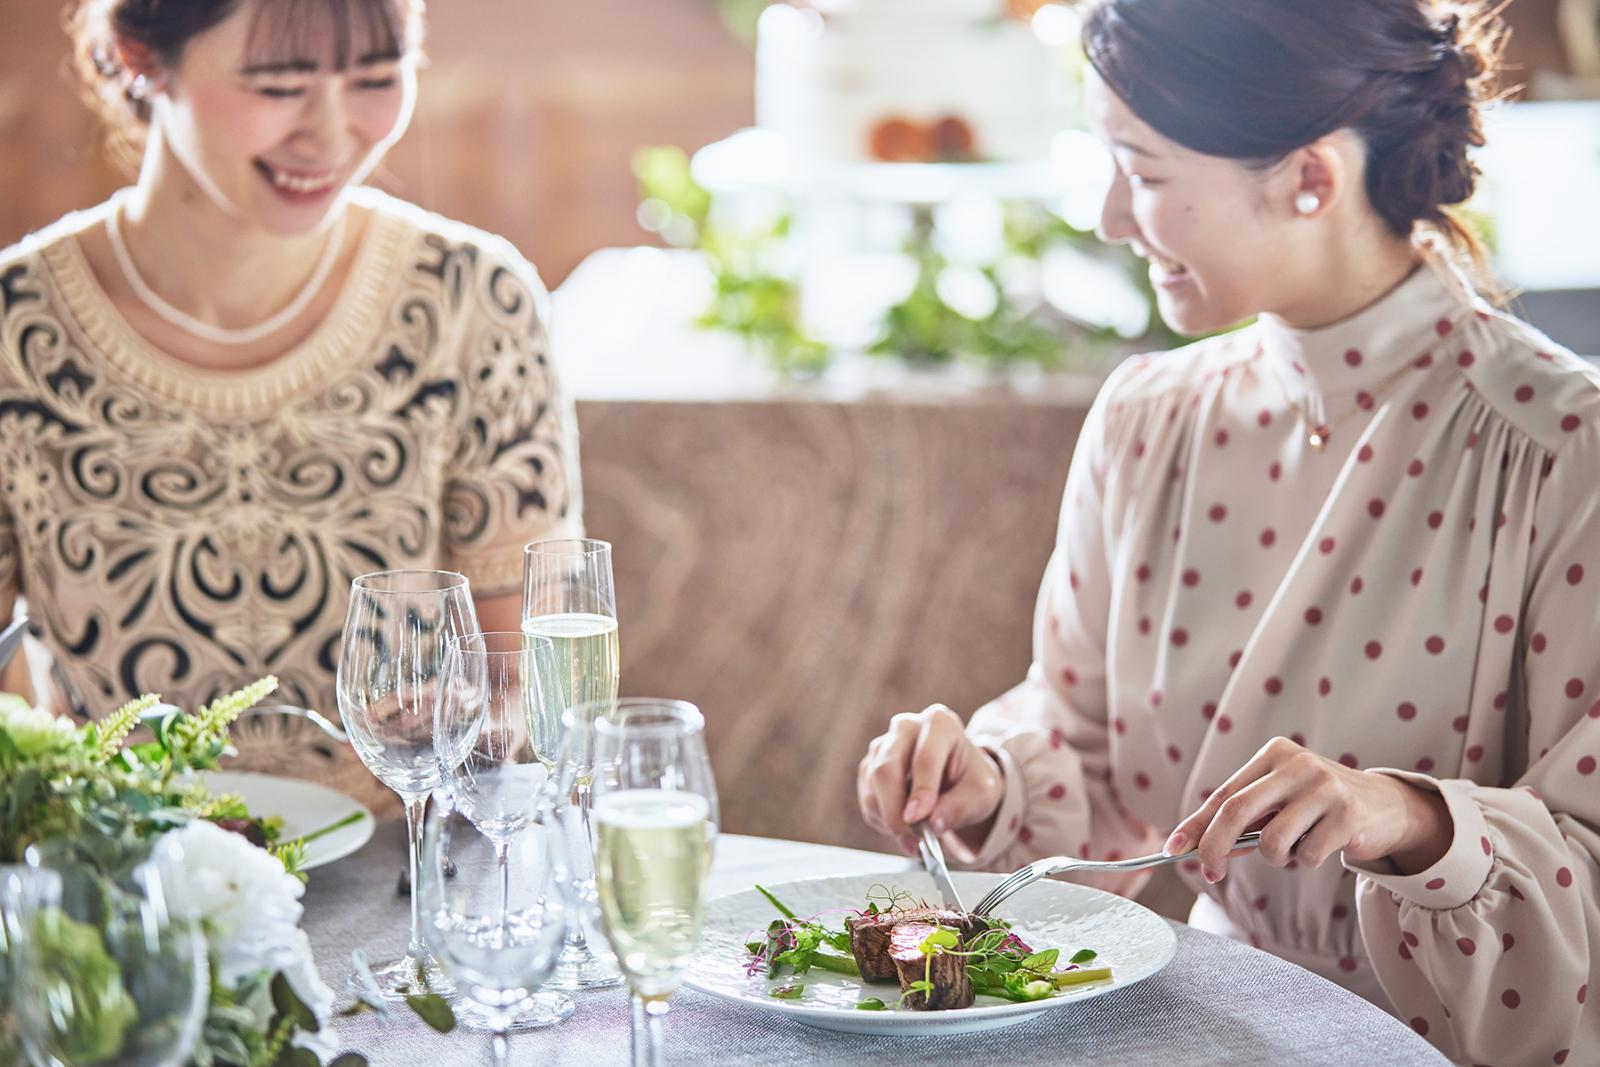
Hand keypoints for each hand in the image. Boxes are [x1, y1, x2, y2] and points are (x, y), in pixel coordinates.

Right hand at [857, 704, 1004, 855]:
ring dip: (890, 821)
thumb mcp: (982, 794)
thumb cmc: (971, 779)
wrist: (958, 779)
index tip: (918, 819)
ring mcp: (883, 745)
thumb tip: (932, 825)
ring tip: (916, 840)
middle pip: (887, 769)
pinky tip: (905, 826)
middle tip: (912, 843)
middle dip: (895, 812)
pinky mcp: (869, 766)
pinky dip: (883, 820)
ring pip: (873, 787)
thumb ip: (960, 807)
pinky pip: (868, 799)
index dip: (921, 790)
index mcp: (939, 723)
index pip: (925, 757)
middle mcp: (906, 727)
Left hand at [1165, 737, 1453, 882]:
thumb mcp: (1279, 803)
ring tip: (1295, 847)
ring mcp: (1324, 787)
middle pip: (1237, 811)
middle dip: (1216, 846)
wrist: (1383, 806)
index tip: (1173, 849)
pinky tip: (1323, 845)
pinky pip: (1306, 856)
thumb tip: (1197, 848)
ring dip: (1276, 858)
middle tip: (1211, 872)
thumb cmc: (1317, 806)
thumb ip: (1243, 822)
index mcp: (1273, 755)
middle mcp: (1297, 764)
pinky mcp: (1347, 815)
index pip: (1224, 794)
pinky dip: (1306, 861)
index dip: (1196, 824)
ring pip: (1272, 841)